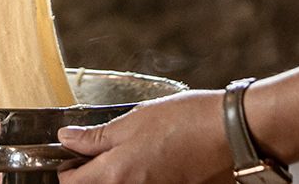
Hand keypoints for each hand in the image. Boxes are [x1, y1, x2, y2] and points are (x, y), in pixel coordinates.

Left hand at [56, 90, 233, 183]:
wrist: (231, 134)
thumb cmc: (185, 122)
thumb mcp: (133, 121)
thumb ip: (97, 136)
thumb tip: (66, 138)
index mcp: (115, 174)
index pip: (71, 183)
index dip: (67, 167)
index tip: (72, 153)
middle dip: (90, 175)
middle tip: (98, 153)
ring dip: (115, 176)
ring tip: (130, 154)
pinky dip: (138, 178)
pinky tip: (149, 161)